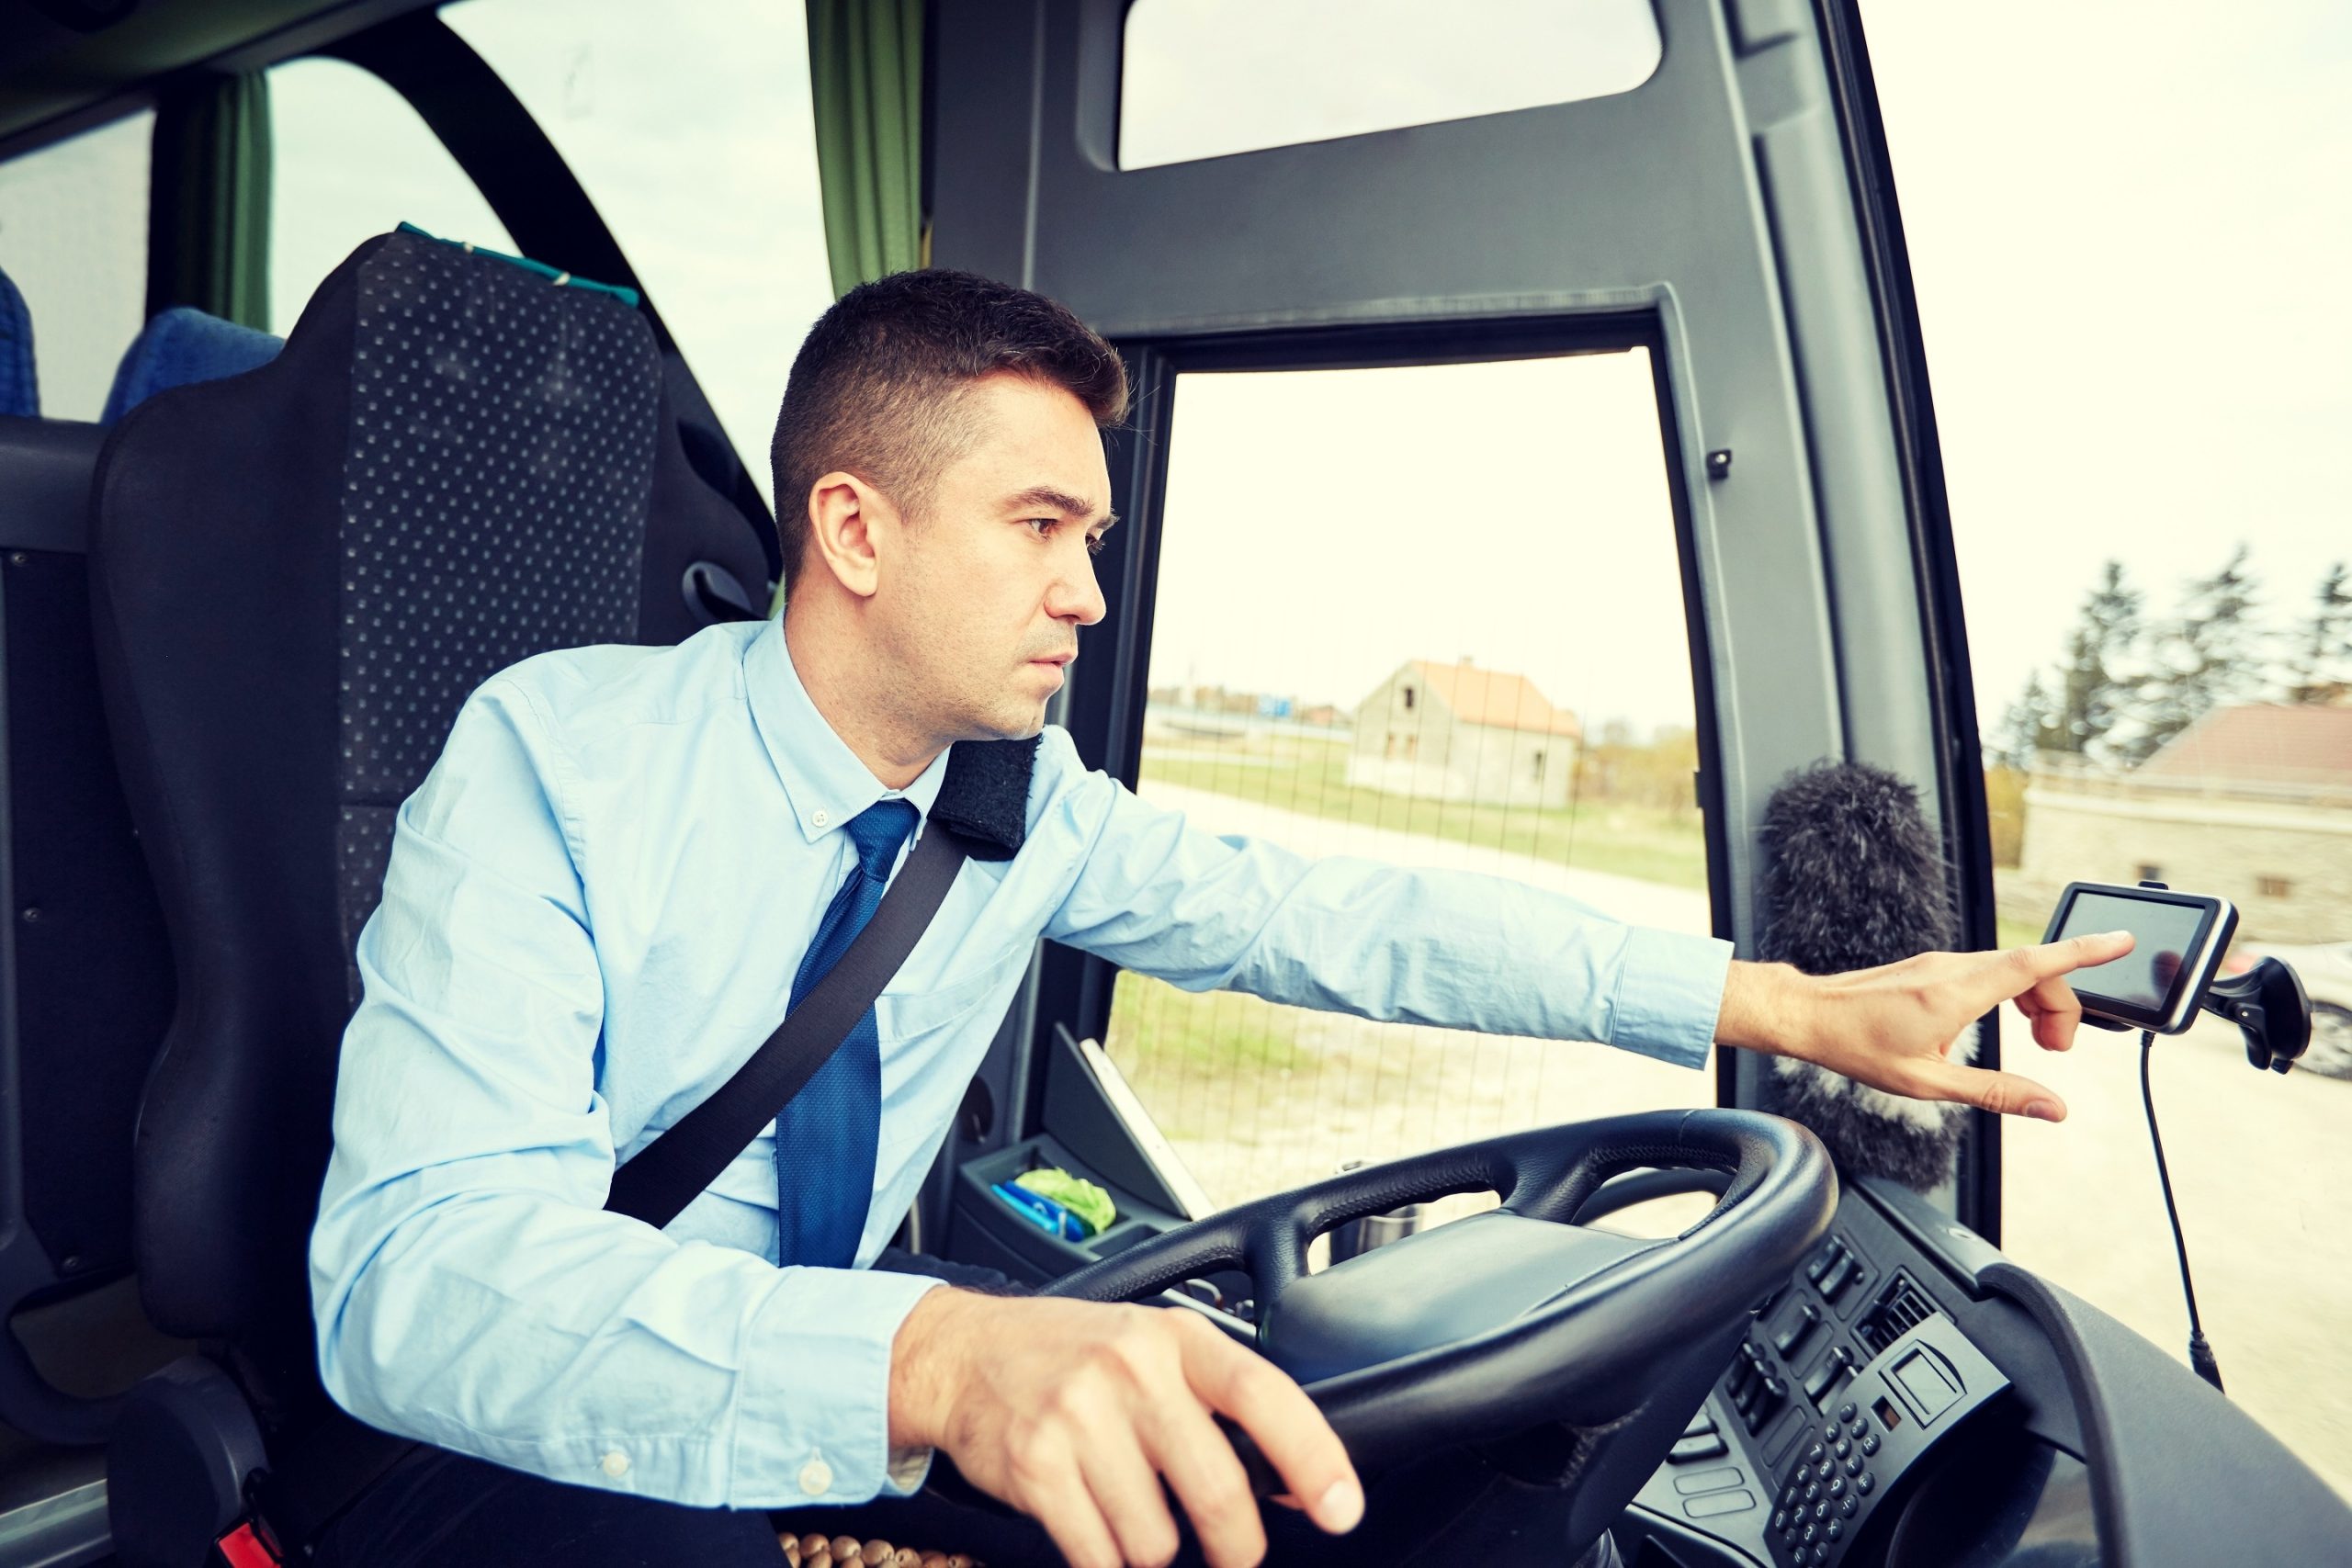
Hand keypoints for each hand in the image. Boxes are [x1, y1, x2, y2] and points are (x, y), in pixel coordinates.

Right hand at [889, 1290, 1361, 1567]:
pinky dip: (1104, 1557)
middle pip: (1217, 1490)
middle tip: (1235, 1555)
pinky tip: (1091, 1520)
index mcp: (1174, 1337)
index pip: (1262, 1395)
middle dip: (1237, 1546)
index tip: (1342, 1509)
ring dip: (1150, 1547)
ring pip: (1155, 1540)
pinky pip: (1099, 1555)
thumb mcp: (1153, 1347)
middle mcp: (1130, 1369)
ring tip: (1128, 1507)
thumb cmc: (1072, 1354)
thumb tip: (1297, 1481)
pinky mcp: (1035, 1466)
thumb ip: (1219, 1399)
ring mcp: (1078, 1417)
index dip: (1313, 1457)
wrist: (963, 1353)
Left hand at [1717, 930, 2135, 1121]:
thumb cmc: (1858, 1048)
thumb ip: (1996, 1093)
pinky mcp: (1935, 965)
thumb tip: (2051, 1107)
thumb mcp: (1929, 1084)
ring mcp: (1943, 962)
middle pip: (2035, 969)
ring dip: (2039, 999)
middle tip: (2057, 1050)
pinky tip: (2008, 1022)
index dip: (2084, 951)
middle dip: (2063, 1005)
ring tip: (2040, 1043)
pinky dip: (2015, 991)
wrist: (1810, 1015)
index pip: (2033, 963)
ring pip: (2014, 967)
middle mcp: (1953, 967)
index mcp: (1955, 993)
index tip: (2123, 940)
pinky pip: (1992, 968)